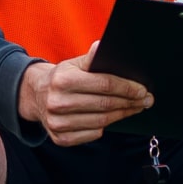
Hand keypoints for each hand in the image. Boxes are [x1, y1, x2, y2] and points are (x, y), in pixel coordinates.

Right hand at [18, 44, 151, 146]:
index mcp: (63, 80)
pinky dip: (105, 126)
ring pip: (101, 121)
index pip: (104, 84)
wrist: (37, 95)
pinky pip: (93, 134)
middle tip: (146, 100)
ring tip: (134, 108)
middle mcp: (58, 102)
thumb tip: (101, 45)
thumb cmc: (62, 78)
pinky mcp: (60, 138)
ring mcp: (58, 123)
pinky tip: (113, 118)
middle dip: (130, 102)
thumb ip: (91, 58)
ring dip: (122, 115)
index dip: (127, 88)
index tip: (142, 90)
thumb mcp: (74, 63)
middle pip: (105, 105)